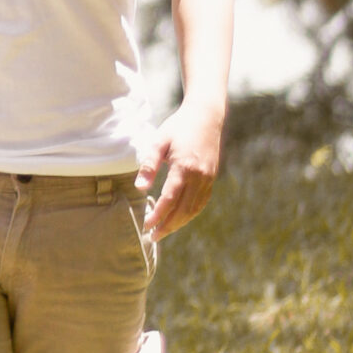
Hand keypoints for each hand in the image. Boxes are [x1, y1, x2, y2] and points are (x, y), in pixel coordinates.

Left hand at [136, 106, 221, 243]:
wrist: (205, 116)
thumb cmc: (178, 127)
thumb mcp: (159, 142)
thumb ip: (149, 165)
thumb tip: (140, 188)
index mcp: (184, 168)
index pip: (169, 199)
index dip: (158, 216)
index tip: (147, 226)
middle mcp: (199, 176)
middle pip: (183, 209)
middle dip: (168, 225)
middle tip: (154, 236)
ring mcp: (208, 178)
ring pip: (194, 208)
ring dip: (180, 223)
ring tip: (165, 230)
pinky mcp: (212, 178)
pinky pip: (202, 201)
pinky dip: (190, 213)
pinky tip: (180, 218)